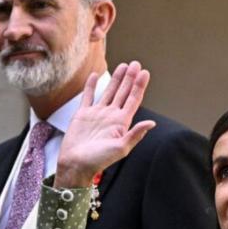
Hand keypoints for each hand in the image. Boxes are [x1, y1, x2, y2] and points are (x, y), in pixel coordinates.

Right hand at [55, 61, 155, 187]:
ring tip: (123, 66)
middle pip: (123, 92)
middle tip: (136, 64)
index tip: (145, 73)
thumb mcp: (121, 148)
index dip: (139, 86)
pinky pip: (88, 96)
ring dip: (116, 79)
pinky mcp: (83, 114)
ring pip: (109, 91)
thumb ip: (135, 134)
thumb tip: (152, 123)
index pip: (133, 100)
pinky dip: (91, 85)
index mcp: (121, 122)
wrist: (75, 165)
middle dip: (130, 78)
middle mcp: (111, 116)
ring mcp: (97, 114)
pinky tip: (95, 75)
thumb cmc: (98, 160)